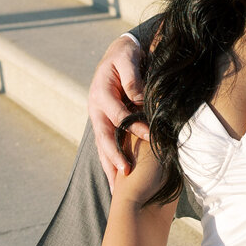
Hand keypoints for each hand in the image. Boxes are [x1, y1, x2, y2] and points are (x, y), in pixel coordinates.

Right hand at [88, 36, 147, 188]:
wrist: (116, 54)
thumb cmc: (124, 55)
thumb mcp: (127, 58)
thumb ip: (132, 76)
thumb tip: (139, 97)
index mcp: (100, 93)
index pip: (117, 114)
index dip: (132, 126)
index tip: (149, 136)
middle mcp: (96, 109)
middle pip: (103, 137)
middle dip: (113, 156)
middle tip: (125, 173)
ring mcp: (98, 118)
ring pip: (101, 146)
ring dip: (108, 167)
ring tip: (116, 190)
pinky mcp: (104, 124)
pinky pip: (106, 146)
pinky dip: (110, 163)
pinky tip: (116, 181)